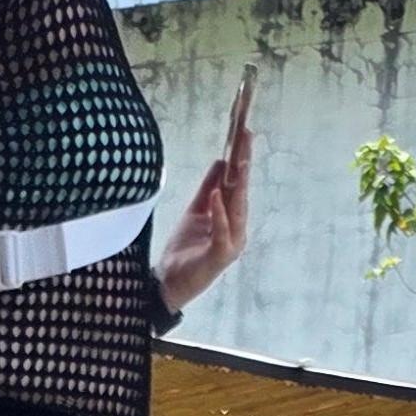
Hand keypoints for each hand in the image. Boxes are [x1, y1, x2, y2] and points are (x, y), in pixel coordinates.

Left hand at [156, 129, 251, 311]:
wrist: (168, 282)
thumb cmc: (183, 250)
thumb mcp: (195, 211)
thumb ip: (208, 188)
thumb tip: (220, 162)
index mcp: (231, 220)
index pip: (238, 185)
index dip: (241, 159)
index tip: (243, 133)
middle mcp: (236, 231)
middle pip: (242, 192)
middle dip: (244, 163)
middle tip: (247, 136)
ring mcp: (231, 244)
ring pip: (238, 210)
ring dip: (239, 184)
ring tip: (239, 160)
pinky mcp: (220, 257)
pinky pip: (223, 231)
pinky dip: (220, 213)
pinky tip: (218, 194)